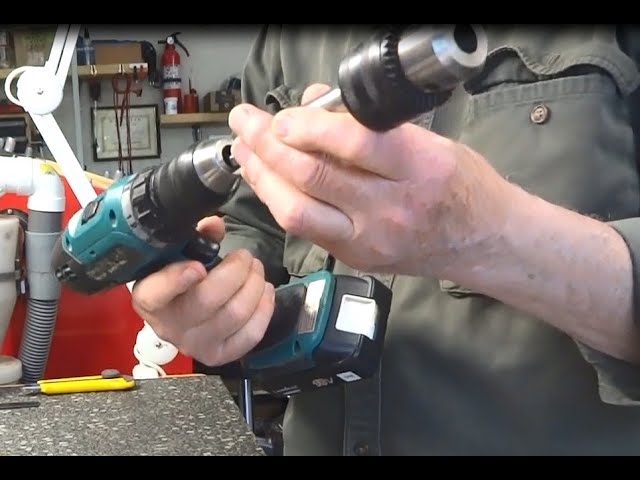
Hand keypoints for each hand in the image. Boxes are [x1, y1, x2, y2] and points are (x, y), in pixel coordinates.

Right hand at [131, 216, 275, 366]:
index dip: (177, 280)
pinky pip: (250, 335)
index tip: (197, 266)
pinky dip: (264, 310)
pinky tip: (265, 291)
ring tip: (257, 270)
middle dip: (236, 271)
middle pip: (207, 300)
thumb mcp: (180, 254)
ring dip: (254, 286)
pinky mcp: (219, 355)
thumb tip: (214, 225)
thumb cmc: (179, 277)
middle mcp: (169, 326)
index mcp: (149, 297)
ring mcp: (195, 345)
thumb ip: (197, 237)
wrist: (181, 313)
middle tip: (245, 256)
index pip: (156, 293)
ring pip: (234, 315)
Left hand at [229, 84, 513, 276]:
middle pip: (315, 176)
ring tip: (245, 151)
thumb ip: (372, 125)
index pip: (353, 144)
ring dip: (263, 177)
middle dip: (269, 145)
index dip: (307, 127)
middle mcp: (393, 208)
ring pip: (299, 211)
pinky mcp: (356, 259)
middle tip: (244, 123)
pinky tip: (267, 180)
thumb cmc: (462, 184)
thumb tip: (313, 104)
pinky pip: (305, 228)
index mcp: (420, 168)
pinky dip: (280, 201)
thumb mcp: (430, 141)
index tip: (281, 115)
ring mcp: (371, 240)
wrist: (484, 241)